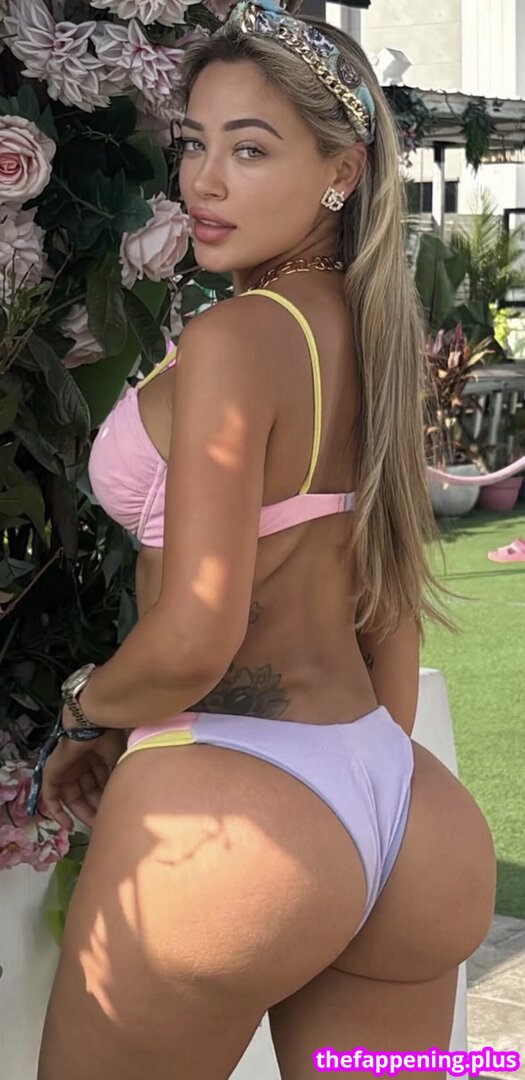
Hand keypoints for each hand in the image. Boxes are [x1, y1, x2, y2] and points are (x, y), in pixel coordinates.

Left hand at [39, 711, 127, 830]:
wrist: (90, 725)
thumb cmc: (108, 739)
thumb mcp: (118, 762)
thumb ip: (117, 780)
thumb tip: (123, 800)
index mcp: (95, 758)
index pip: (99, 784)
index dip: (106, 799)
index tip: (114, 814)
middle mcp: (79, 764)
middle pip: (86, 792)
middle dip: (96, 809)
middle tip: (104, 824)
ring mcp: (65, 769)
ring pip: (72, 797)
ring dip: (82, 813)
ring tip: (94, 826)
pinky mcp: (51, 774)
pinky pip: (52, 797)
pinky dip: (58, 813)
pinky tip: (70, 827)